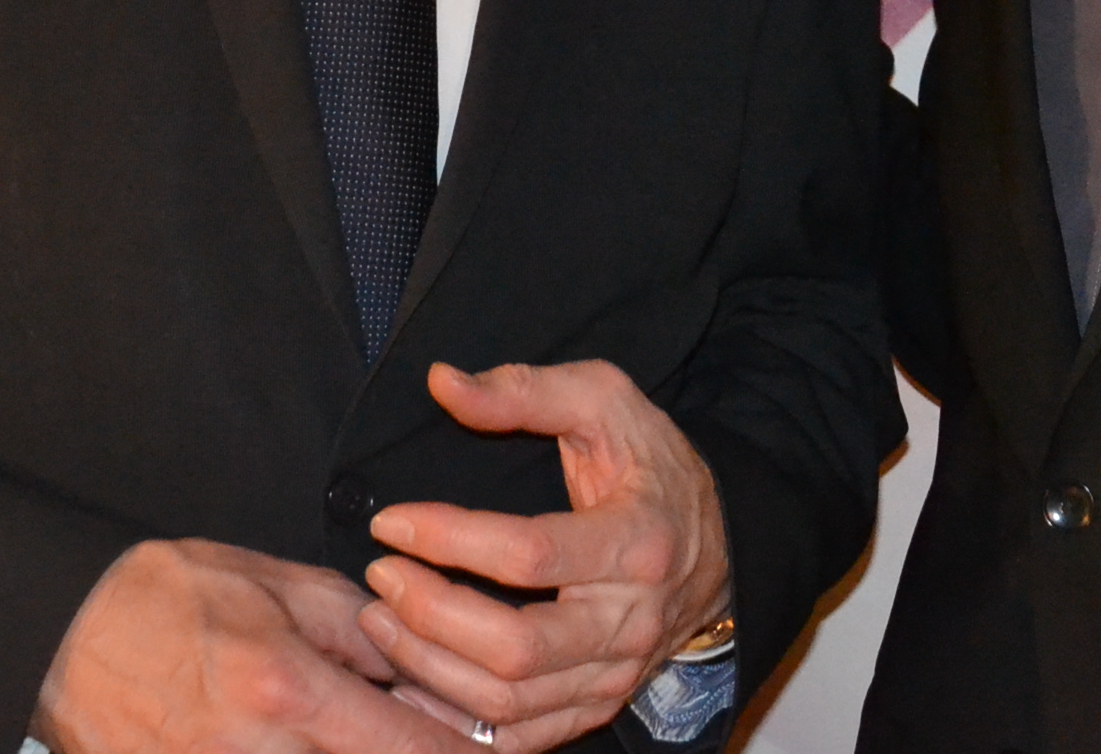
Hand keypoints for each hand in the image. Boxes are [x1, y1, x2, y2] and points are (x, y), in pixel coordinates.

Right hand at [33, 538, 477, 753]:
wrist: (54, 633)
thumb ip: (361, 627)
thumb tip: (422, 667)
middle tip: (449, 738)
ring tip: (372, 730)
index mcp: (288, 692)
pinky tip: (320, 744)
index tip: (501, 749)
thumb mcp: (276, 585)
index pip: (411, 748)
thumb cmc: (164, 597)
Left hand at [356, 360, 733, 751]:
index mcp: (638, 542)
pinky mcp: (598, 705)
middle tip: (381, 577)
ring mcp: (616, 673)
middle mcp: (631, 621)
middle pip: (515, 648)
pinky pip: (520, 738)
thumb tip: (443, 383)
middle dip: (430, 617)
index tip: (390, 521)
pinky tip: (412, 687)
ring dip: (429, 668)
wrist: (719, 547)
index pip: (529, 554)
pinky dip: (455, 725)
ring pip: (510, 701)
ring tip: (382, 623)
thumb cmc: (652, 469)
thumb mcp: (606, 405)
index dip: (448, 539)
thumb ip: (525, 391)